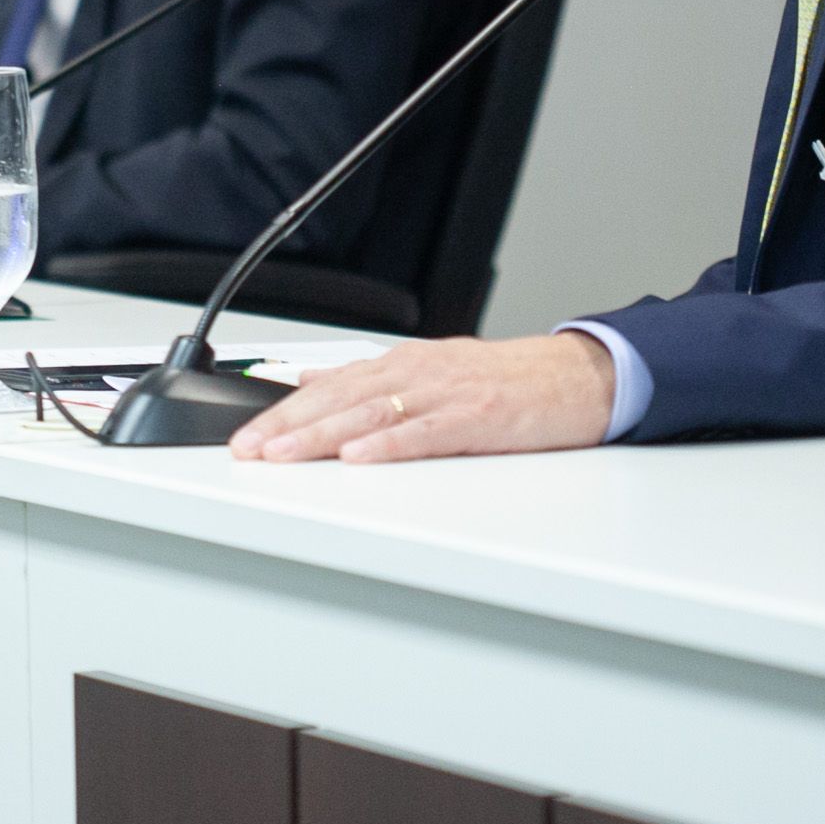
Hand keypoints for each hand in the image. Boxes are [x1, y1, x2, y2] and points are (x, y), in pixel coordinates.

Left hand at [228, 331, 616, 463]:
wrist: (579, 377)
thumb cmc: (506, 382)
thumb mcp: (430, 371)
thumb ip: (370, 379)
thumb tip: (309, 379)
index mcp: (402, 364)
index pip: (327, 386)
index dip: (282, 412)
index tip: (246, 438)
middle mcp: (417, 372)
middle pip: (339, 399)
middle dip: (288, 426)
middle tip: (249, 450)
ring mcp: (447, 393)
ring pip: (373, 413)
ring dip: (323, 436)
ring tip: (285, 455)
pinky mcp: (479, 417)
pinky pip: (427, 433)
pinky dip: (390, 445)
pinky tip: (359, 458)